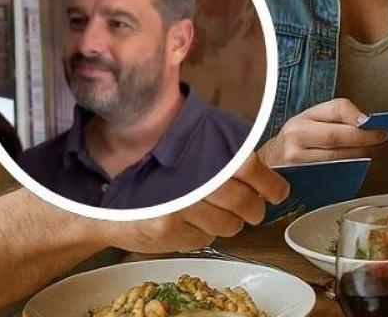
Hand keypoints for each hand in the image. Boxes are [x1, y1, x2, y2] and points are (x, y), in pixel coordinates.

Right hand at [102, 154, 288, 252]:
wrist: (109, 194)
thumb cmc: (156, 169)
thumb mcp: (192, 148)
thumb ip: (225, 156)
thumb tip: (263, 175)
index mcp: (203, 155)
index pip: (251, 170)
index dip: (271, 185)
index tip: (278, 193)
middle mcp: (193, 182)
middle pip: (243, 203)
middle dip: (255, 209)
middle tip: (255, 209)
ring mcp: (179, 210)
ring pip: (228, 225)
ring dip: (232, 223)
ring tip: (222, 214)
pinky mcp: (167, 233)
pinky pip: (206, 239)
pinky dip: (206, 232)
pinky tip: (194, 221)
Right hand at [257, 97, 387, 165]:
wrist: (269, 164)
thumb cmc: (297, 140)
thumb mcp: (313, 120)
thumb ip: (339, 117)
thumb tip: (367, 122)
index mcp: (303, 118)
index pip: (336, 109)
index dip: (359, 117)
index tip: (376, 125)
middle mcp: (296, 137)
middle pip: (337, 136)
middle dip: (364, 139)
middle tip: (380, 139)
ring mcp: (296, 161)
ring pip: (336, 158)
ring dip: (359, 155)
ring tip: (369, 151)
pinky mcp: (300, 179)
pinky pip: (330, 175)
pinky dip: (347, 171)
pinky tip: (354, 166)